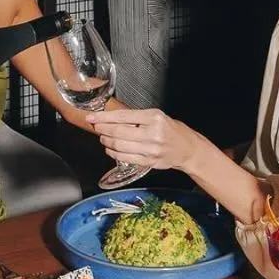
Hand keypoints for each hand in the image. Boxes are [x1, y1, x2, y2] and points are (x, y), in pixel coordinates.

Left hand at [89, 107, 204, 173]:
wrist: (187, 149)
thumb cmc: (171, 130)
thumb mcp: (157, 116)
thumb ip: (136, 117)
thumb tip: (111, 118)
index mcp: (154, 118)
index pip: (123, 117)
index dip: (104, 117)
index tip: (92, 117)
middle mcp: (152, 134)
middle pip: (118, 133)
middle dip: (102, 129)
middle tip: (96, 127)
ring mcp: (150, 150)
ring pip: (119, 146)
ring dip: (106, 141)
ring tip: (103, 137)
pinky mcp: (148, 162)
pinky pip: (124, 158)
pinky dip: (113, 152)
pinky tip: (110, 148)